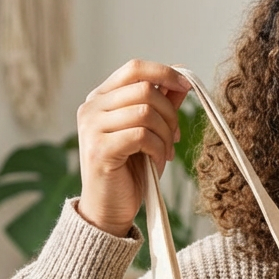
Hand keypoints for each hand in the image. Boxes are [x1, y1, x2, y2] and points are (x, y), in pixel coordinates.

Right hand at [76, 60, 191, 236]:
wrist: (108, 210)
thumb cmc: (129, 173)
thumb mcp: (148, 133)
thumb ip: (160, 105)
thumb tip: (180, 79)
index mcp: (101, 98)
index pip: (134, 69)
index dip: (164, 72)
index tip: (187, 86)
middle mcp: (92, 107)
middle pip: (145, 89)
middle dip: (170, 113)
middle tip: (174, 137)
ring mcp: (92, 127)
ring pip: (146, 111)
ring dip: (165, 135)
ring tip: (165, 154)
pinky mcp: (100, 149)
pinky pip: (142, 135)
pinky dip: (158, 149)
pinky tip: (157, 163)